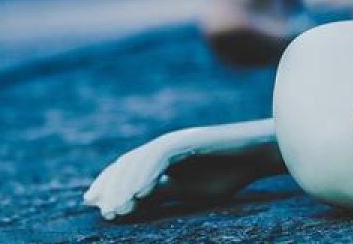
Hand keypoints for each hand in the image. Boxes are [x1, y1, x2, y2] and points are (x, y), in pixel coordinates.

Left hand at [83, 131, 265, 219]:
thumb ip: (161, 194)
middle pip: (127, 164)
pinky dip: (148, 175)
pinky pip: (161, 158)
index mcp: (161, 157)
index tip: (95, 206)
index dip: (109, 185)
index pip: (128, 169)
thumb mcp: (188, 191)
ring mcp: (175, 141)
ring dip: (126, 186)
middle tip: (104, 212)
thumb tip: (133, 205)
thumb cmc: (227, 174)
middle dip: (112, 188)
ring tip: (117, 209)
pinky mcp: (188, 141)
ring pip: (140, 160)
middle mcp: (164, 145)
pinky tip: (139, 194)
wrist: (257, 156)